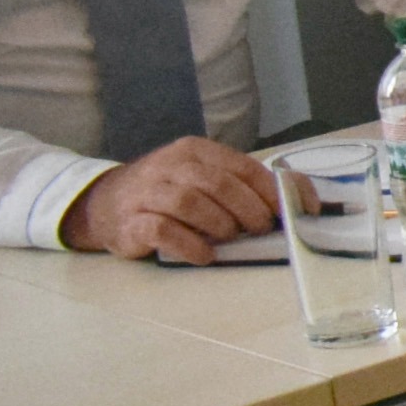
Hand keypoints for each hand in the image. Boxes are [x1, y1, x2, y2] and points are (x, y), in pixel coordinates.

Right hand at [71, 138, 277, 264]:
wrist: (104, 204)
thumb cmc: (168, 193)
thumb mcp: (204, 178)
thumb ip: (245, 184)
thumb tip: (300, 198)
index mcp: (195, 151)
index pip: (242, 167)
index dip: (271, 191)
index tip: (291, 211)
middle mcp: (170, 166)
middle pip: (219, 184)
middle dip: (249, 209)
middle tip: (260, 228)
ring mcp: (147, 192)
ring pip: (190, 203)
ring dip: (220, 224)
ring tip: (229, 237)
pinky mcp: (131, 221)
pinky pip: (163, 230)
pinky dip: (190, 245)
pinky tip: (204, 254)